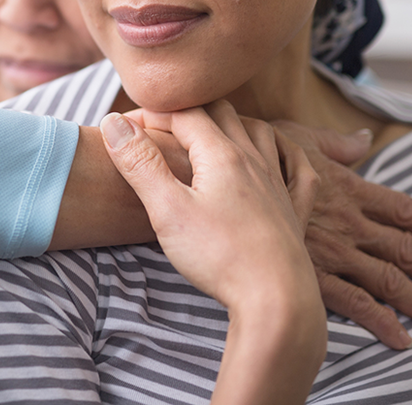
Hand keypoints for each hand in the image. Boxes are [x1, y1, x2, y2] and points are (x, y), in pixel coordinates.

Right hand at [102, 102, 325, 404]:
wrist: (276, 300)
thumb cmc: (219, 256)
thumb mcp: (167, 210)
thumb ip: (140, 164)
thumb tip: (113, 122)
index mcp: (221, 154)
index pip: (184, 114)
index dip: (153, 113)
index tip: (127, 125)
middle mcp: (253, 159)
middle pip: (222, 113)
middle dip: (189, 111)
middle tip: (162, 124)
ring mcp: (277, 182)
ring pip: (259, 131)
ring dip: (232, 122)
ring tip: (211, 131)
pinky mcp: (294, 209)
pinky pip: (297, 166)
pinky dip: (285, 150)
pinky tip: (276, 154)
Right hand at [272, 120, 411, 349]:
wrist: (222, 180)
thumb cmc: (256, 155)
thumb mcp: (297, 136)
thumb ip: (334, 143)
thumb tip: (364, 138)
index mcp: (347, 189)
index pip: (401, 208)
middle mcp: (348, 223)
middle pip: (405, 248)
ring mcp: (332, 252)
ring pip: (388, 280)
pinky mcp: (310, 274)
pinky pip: (352, 302)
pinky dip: (379, 320)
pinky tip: (401, 338)